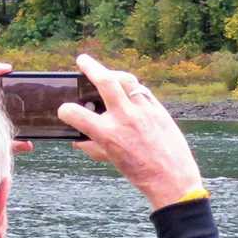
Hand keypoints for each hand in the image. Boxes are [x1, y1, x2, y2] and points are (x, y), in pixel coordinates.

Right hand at [59, 53, 204, 211]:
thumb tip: (77, 140)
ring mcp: (143, 110)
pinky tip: (126, 89)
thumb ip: (93, 146)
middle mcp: (124, 118)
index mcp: (107, 134)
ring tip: (106, 72)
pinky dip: (131, 87)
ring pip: (127, 80)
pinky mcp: (159, 109)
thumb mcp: (111, 160)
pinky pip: (142, 90)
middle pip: (106, 81)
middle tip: (82, 59)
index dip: (65, 110)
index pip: (76, 114)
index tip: (64, 109)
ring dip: (113, 72)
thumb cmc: (139, 172)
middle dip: (91, 67)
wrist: (172, 178)